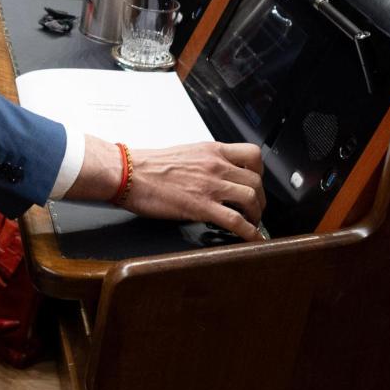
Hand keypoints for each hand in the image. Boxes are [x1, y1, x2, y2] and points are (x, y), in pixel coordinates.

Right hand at [72, 137, 265, 238]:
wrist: (129, 173)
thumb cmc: (147, 165)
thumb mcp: (184, 153)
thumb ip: (204, 162)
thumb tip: (212, 175)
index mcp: (212, 151)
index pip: (252, 154)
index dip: (260, 171)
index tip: (256, 182)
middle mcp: (216, 166)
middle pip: (256, 180)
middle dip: (261, 198)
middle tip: (255, 208)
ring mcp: (211, 186)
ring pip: (252, 198)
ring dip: (257, 214)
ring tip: (252, 222)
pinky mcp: (202, 207)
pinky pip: (237, 221)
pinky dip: (250, 232)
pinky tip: (252, 239)